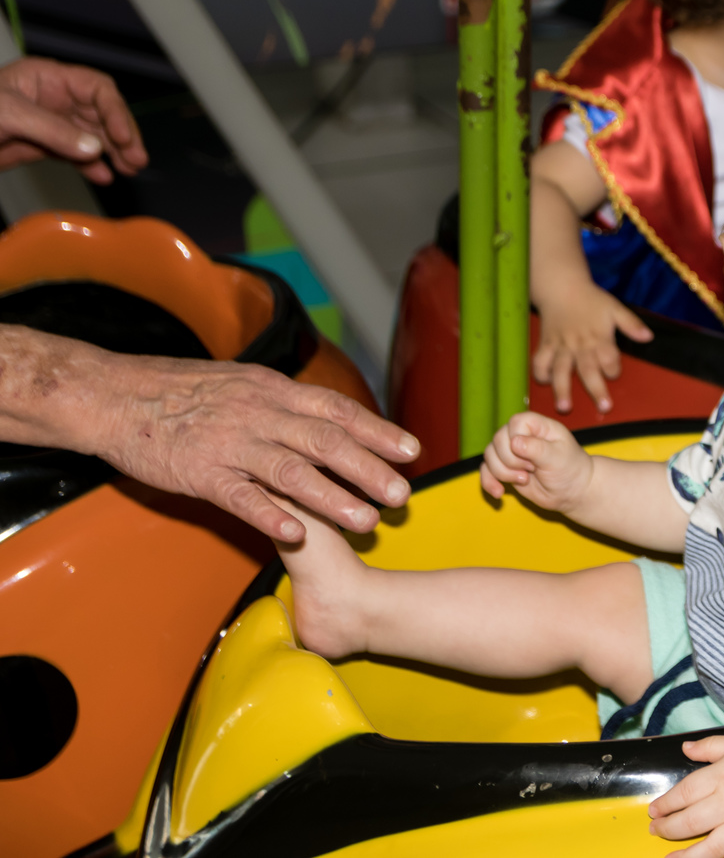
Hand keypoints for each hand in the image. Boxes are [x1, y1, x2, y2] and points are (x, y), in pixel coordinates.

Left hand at [0, 56, 147, 182]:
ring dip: (112, 153)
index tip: (125, 138)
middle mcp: (51, 98)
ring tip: (128, 170)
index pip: (96, 89)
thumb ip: (52, 130)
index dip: (116, 112)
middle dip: (121, 135)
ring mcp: (47, 124)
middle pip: (101, 113)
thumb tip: (93, 147)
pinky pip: (75, 155)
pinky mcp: (40, 147)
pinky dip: (91, 166)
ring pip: (92, 136)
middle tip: (135, 160)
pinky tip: (102, 176)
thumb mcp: (9, 115)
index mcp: (45, 78)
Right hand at [95, 354, 418, 541]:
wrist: (117, 394)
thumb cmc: (183, 390)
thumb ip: (285, 403)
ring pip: (291, 471)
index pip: (336, 410)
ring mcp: (230, 443)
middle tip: (402, 495)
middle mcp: (259, 413)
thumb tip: (327, 418)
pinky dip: (270, 514)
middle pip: (325, 442)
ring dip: (333, 498)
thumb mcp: (244, 383)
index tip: (411, 449)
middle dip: (369, 469)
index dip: (377, 430)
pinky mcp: (200, 472)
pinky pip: (240, 496)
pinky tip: (297, 534)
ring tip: (367, 521)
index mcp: (273, 390)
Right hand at [480, 411, 593, 513]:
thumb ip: (537, 448)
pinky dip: (489, 482)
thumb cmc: (569, 468)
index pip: (514, 424)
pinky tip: (499, 493)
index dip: (519, 442)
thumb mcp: (558, 457)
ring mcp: (510, 451)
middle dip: (512, 461)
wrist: (571, 491)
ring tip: (525, 480)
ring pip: (489, 456)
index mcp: (535, 424)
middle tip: (533, 470)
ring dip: (503, 473)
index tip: (535, 459)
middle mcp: (520, 434)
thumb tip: (514, 442)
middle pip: (498, 440)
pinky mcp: (504, 468)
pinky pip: (485, 471)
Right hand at [533, 282, 651, 413]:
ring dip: (562, 389)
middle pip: (588, 370)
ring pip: (560, 370)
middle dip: (596, 389)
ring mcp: (561, 346)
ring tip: (565, 407)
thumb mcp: (615, 307)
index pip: (609, 358)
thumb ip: (631, 324)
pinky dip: (540, 373)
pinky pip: (540, 361)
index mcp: (599, 337)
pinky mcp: (546, 344)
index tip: (613, 373)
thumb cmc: (591, 299)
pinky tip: (544, 383)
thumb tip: (648, 337)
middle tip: (604, 407)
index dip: (613, 368)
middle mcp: (580, 344)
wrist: (562, 287)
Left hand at [648, 735, 723, 857]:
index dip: (665, 803)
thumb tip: (686, 748)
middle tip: (655, 830)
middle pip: (690, 821)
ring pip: (710, 848)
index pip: (683, 793)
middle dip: (668, 829)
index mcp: (720, 777)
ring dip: (687, 857)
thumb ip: (708, 747)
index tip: (654, 809)